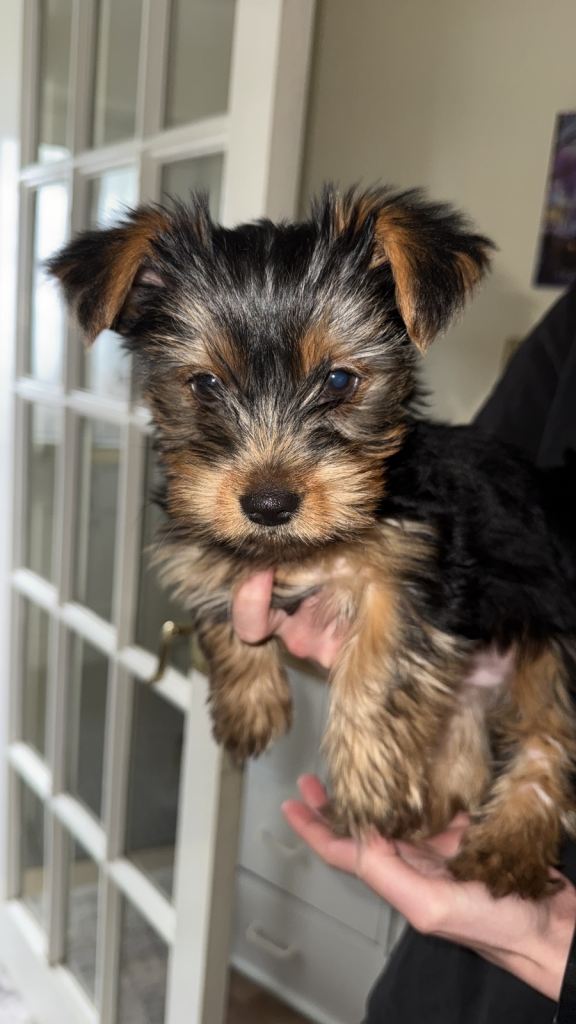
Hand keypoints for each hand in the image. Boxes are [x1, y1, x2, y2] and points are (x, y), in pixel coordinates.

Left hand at [232, 573, 575, 998]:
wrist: (551, 927)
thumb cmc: (496, 925)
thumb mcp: (432, 901)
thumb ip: (389, 869)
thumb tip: (355, 834)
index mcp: (400, 881)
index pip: (344, 852)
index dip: (314, 828)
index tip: (292, 803)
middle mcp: (415, 865)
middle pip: (364, 830)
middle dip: (336, 806)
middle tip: (314, 779)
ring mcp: (442, 851)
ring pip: (397, 815)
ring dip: (374, 793)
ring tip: (355, 767)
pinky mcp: (470, 837)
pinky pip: (437, 808)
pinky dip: (422, 790)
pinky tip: (415, 770)